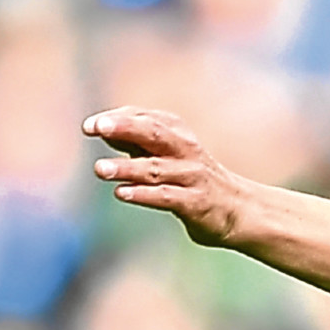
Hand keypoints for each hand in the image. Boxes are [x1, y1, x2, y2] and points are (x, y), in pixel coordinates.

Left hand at [85, 107, 254, 246]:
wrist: (238, 210)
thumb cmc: (192, 178)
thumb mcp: (167, 153)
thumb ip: (134, 141)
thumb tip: (99, 127)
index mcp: (177, 133)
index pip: (144, 119)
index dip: (117, 120)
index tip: (90, 126)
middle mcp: (186, 150)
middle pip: (155, 133)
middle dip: (126, 127)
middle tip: (98, 127)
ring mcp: (192, 177)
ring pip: (156, 168)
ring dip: (126, 167)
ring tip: (100, 169)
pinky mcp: (196, 203)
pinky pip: (167, 196)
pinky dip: (143, 194)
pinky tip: (122, 192)